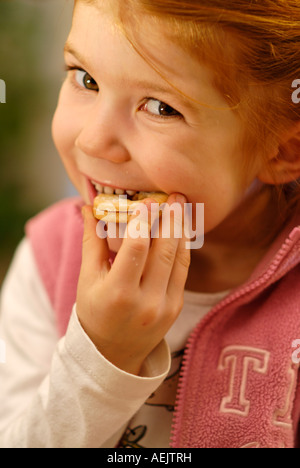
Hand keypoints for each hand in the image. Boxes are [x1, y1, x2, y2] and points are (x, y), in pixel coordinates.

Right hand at [76, 194, 190, 374]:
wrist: (113, 352)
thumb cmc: (95, 312)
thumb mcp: (87, 279)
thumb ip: (91, 242)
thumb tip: (88, 207)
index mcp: (118, 294)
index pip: (136, 249)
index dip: (144, 221)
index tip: (148, 200)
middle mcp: (145, 302)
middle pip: (163, 251)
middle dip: (170, 219)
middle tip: (174, 195)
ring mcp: (164, 307)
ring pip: (178, 259)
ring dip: (180, 230)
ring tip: (180, 207)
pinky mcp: (176, 307)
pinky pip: (182, 271)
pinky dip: (183, 248)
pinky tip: (180, 230)